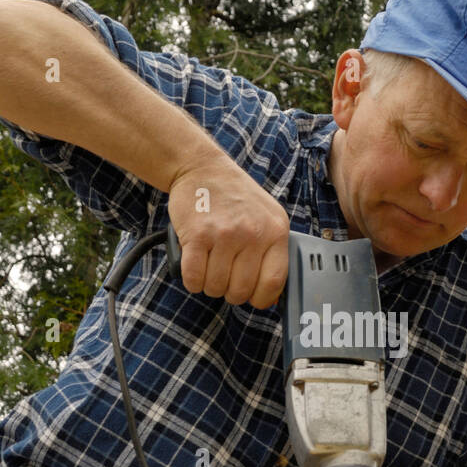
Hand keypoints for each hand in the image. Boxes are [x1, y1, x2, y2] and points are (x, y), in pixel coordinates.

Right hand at [167, 158, 289, 308]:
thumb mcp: (267, 217)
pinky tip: (194, 266)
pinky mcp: (197, 235)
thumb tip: (271, 297)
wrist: (202, 168)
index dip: (261, 298)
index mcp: (276, 231)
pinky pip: (193, 278)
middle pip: (240, 290)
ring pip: (215, 287)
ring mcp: (224, 234)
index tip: (252, 297)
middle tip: (224, 277)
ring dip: (209, 284)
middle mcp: (252, 233)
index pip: (274, 282)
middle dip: (229, 292)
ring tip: (209, 265)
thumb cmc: (236, 197)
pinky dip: (191, 280)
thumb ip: (272, 252)